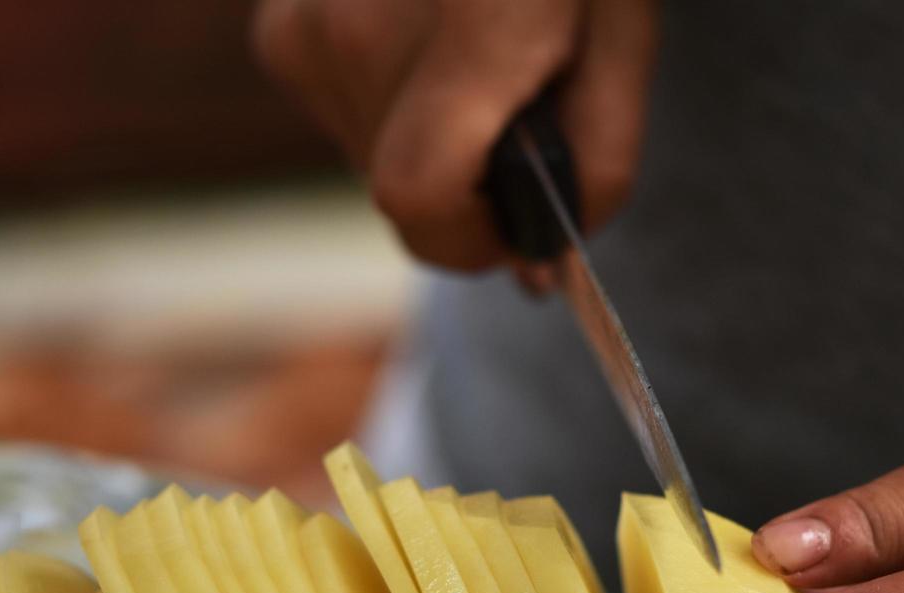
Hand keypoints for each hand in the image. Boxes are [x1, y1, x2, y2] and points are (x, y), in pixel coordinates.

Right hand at [252, 0, 657, 269]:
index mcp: (473, 18)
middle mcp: (359, 24)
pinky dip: (393, 103)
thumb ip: (598, 157)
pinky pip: (342, 113)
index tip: (514, 235)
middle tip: (516, 119)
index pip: (418, 195)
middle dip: (467, 188)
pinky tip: (428, 37)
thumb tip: (542, 258)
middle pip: (400, 189)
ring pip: (369, 156)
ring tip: (473, 56)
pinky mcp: (280, 27)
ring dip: (429, 142)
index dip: (469, 241)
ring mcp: (306, 22)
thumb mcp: (623, 30)